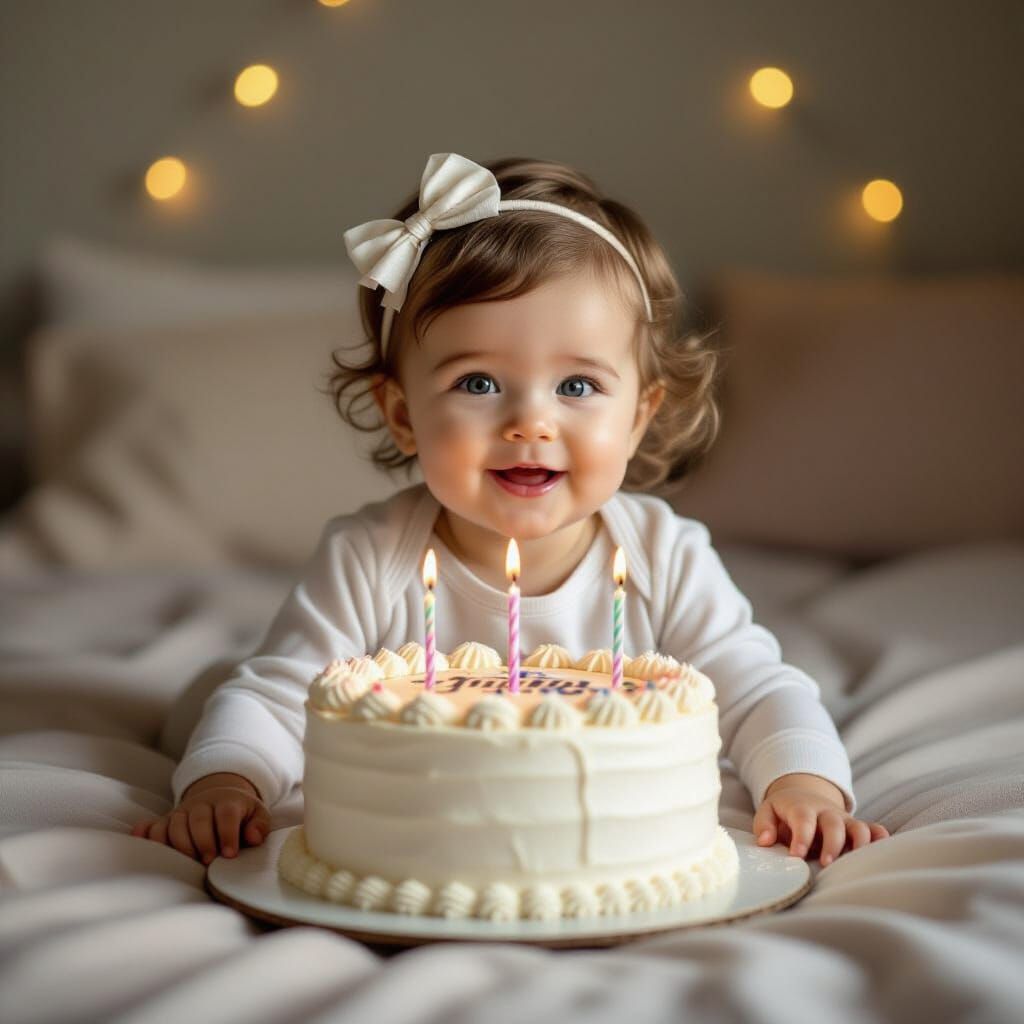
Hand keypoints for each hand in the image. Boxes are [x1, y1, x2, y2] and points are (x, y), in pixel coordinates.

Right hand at [131, 772, 270, 864]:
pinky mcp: (165, 821)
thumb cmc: (240, 813)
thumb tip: (253, 838)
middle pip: (198, 819)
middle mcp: (201, 804)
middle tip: (208, 862)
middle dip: (202, 842)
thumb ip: (259, 824)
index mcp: (227, 801)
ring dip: (179, 845)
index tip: (229, 854)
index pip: (226, 814)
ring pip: (174, 824)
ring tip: (188, 862)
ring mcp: (181, 812)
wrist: (219, 796)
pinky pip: (151, 826)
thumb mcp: (257, 813)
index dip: (227, 834)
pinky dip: (145, 834)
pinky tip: (143, 844)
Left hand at [754, 772, 889, 866]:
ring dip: (860, 845)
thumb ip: (764, 824)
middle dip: (832, 844)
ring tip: (854, 866)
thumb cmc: (784, 811)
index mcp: (802, 808)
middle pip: (834, 824)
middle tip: (826, 864)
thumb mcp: (768, 810)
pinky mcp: (857, 828)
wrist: (804, 795)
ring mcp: (844, 821)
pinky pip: (875, 831)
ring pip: (859, 828)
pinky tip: (881, 853)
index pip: (803, 819)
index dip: (802, 837)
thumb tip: (765, 841)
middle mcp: (826, 813)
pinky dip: (881, 840)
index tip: (797, 855)